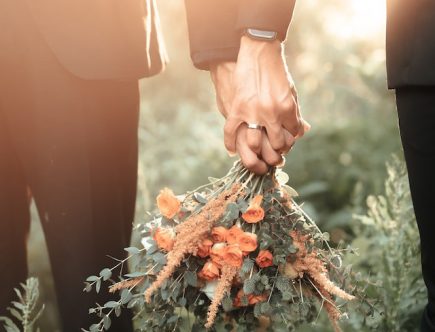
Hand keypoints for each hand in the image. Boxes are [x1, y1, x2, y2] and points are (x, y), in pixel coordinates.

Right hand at [215, 36, 308, 155]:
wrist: (259, 52)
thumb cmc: (277, 72)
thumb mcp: (291, 91)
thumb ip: (296, 112)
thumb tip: (302, 131)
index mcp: (288, 108)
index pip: (293, 135)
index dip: (290, 140)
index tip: (286, 142)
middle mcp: (271, 113)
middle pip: (276, 144)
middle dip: (277, 151)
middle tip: (274, 153)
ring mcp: (253, 112)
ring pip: (255, 144)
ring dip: (257, 151)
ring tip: (257, 151)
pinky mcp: (237, 108)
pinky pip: (231, 132)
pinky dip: (230, 144)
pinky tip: (232, 151)